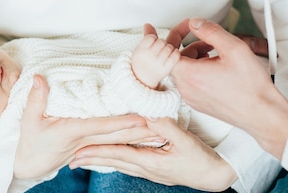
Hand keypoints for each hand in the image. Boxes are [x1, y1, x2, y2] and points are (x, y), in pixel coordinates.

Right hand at [14, 75, 152, 179]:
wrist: (30, 164)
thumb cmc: (31, 141)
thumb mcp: (30, 118)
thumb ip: (37, 97)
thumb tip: (39, 78)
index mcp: (73, 132)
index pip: (102, 126)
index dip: (122, 122)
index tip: (141, 117)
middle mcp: (86, 141)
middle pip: (118, 136)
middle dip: (140, 131)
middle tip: (162, 125)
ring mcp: (90, 146)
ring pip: (119, 141)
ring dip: (139, 137)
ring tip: (161, 132)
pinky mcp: (91, 148)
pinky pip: (114, 144)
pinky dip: (130, 141)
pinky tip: (144, 138)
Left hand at [70, 117, 237, 190]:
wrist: (216, 175)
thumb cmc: (202, 158)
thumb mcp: (185, 140)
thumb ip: (165, 126)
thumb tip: (147, 113)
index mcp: (150, 161)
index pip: (117, 154)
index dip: (97, 152)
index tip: (79, 151)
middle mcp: (146, 169)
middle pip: (113, 162)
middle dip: (92, 160)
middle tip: (70, 160)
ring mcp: (150, 172)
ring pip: (119, 165)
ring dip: (101, 162)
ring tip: (84, 161)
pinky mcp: (155, 170)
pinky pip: (129, 165)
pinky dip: (115, 162)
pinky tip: (111, 160)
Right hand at [132, 28, 180, 87]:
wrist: (142, 79)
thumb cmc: (142, 62)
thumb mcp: (141, 48)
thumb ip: (147, 35)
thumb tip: (148, 25)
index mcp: (140, 50)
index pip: (152, 37)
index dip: (154, 39)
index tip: (152, 45)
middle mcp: (148, 57)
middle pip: (161, 41)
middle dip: (162, 44)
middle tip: (158, 50)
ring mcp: (158, 63)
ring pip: (170, 47)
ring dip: (169, 49)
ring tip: (163, 54)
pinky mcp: (167, 69)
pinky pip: (176, 55)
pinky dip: (175, 54)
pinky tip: (171, 57)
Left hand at [171, 18, 287, 157]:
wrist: (263, 114)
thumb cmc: (251, 87)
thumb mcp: (234, 48)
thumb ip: (211, 31)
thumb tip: (196, 23)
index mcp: (189, 75)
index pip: (167, 49)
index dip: (177, 33)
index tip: (187, 26)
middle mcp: (186, 89)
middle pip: (176, 59)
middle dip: (191, 45)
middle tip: (208, 39)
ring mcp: (191, 98)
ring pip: (185, 70)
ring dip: (197, 57)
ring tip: (217, 53)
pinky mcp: (199, 103)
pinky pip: (191, 82)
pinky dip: (199, 70)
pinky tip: (217, 67)